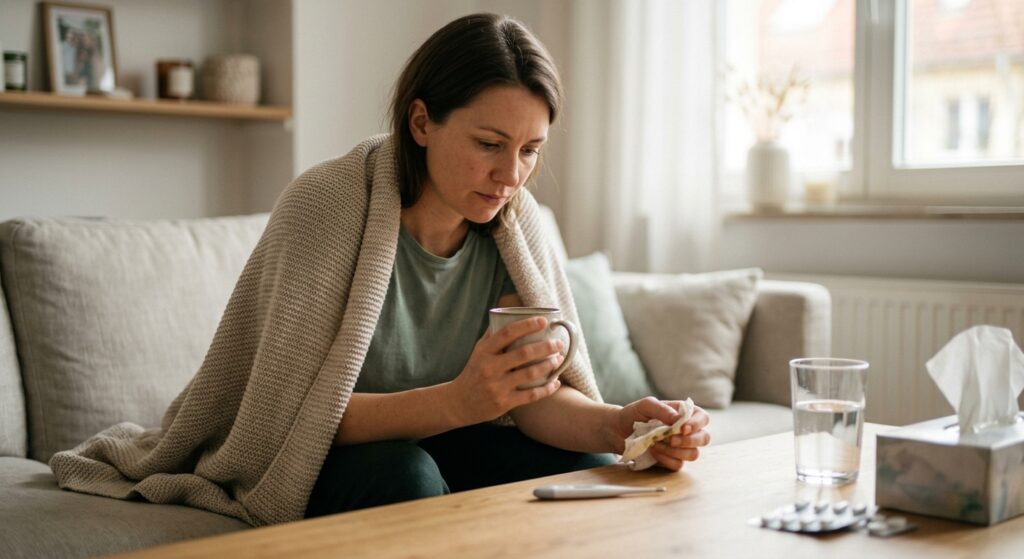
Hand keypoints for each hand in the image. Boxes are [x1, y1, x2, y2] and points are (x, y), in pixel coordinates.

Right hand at [447, 317, 563, 424]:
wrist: (459, 403)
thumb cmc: (474, 372)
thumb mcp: (478, 351)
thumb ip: (493, 335)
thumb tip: (507, 313)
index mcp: (484, 351)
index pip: (507, 333)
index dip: (527, 325)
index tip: (543, 321)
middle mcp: (489, 368)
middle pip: (523, 353)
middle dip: (545, 347)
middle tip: (558, 343)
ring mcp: (497, 386)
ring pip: (529, 374)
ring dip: (548, 366)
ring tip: (558, 360)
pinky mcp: (504, 403)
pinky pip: (530, 395)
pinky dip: (546, 389)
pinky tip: (555, 383)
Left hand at [612, 397, 710, 470]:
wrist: (618, 430)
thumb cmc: (634, 414)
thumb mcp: (646, 405)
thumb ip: (663, 409)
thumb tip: (679, 420)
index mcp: (684, 414)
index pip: (702, 418)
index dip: (697, 424)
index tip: (682, 428)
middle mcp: (686, 431)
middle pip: (704, 438)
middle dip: (689, 441)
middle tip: (671, 440)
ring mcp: (680, 447)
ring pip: (693, 454)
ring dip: (675, 451)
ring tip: (656, 444)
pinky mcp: (671, 460)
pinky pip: (678, 465)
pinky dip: (666, 459)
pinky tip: (653, 451)